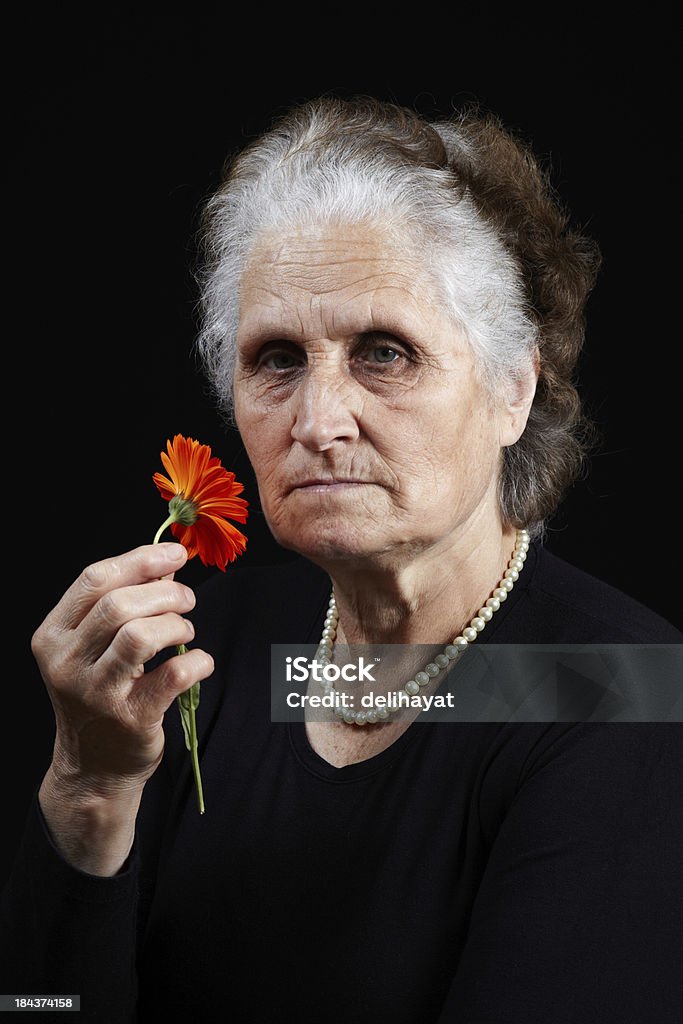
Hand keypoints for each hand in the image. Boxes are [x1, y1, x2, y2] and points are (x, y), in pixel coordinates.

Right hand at [31, 542, 214, 797]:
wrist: (95, 767)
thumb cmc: (100, 695)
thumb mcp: (95, 647)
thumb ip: (125, 603)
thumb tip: (168, 563)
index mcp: (53, 636)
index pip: (94, 580)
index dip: (140, 559)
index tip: (175, 553)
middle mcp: (67, 663)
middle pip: (118, 605)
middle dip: (164, 592)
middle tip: (187, 599)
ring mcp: (96, 694)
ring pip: (141, 635)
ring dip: (176, 623)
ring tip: (185, 629)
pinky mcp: (130, 719)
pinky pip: (173, 675)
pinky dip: (196, 661)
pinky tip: (199, 662)